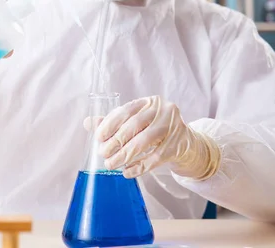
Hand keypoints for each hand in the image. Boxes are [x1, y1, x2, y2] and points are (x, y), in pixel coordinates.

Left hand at [92, 96, 219, 179]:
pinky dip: (139, 166)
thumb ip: (113, 122)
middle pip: (134, 126)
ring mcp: (172, 127)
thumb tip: (88, 123)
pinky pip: (155, 158)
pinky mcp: (178, 146)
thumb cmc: (155, 130)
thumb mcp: (136, 122)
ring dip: (124, 155)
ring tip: (111, 164)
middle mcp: (162, 111)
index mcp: (149, 102)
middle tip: (102, 153)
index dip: (110, 123)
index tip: (98, 137)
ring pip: (144, 142)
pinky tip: (127, 172)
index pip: (126, 110)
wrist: (187, 143)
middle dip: (115, 141)